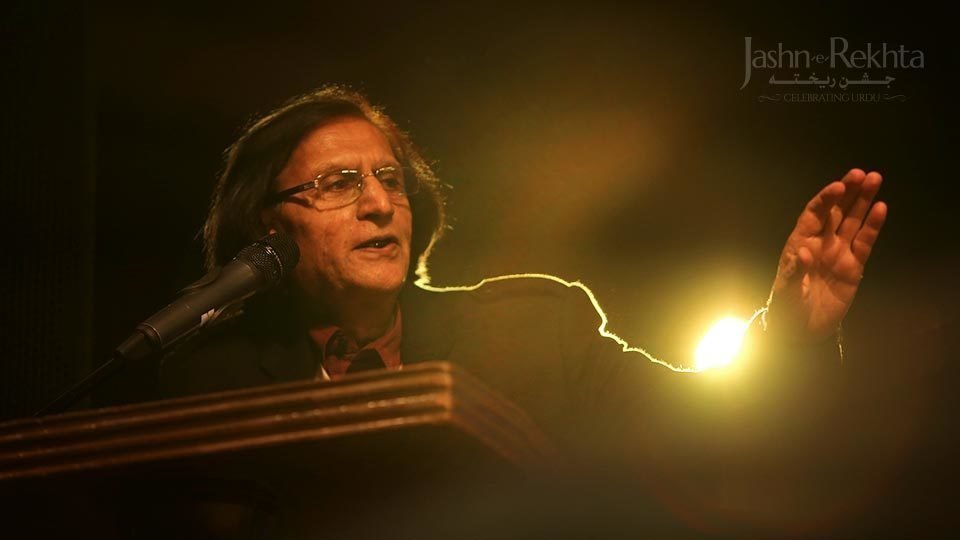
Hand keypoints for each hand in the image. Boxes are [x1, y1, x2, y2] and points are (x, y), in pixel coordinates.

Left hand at [765, 169, 886, 343]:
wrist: (802, 329)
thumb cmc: (787, 308)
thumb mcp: (787, 294)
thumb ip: (795, 274)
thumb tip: (803, 253)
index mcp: (800, 243)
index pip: (813, 215)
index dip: (825, 200)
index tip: (837, 187)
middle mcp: (821, 242)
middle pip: (835, 211)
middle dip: (847, 192)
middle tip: (860, 174)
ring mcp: (839, 251)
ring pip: (853, 221)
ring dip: (863, 200)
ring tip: (874, 179)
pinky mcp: (854, 265)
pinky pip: (865, 242)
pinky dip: (873, 226)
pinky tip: (881, 208)